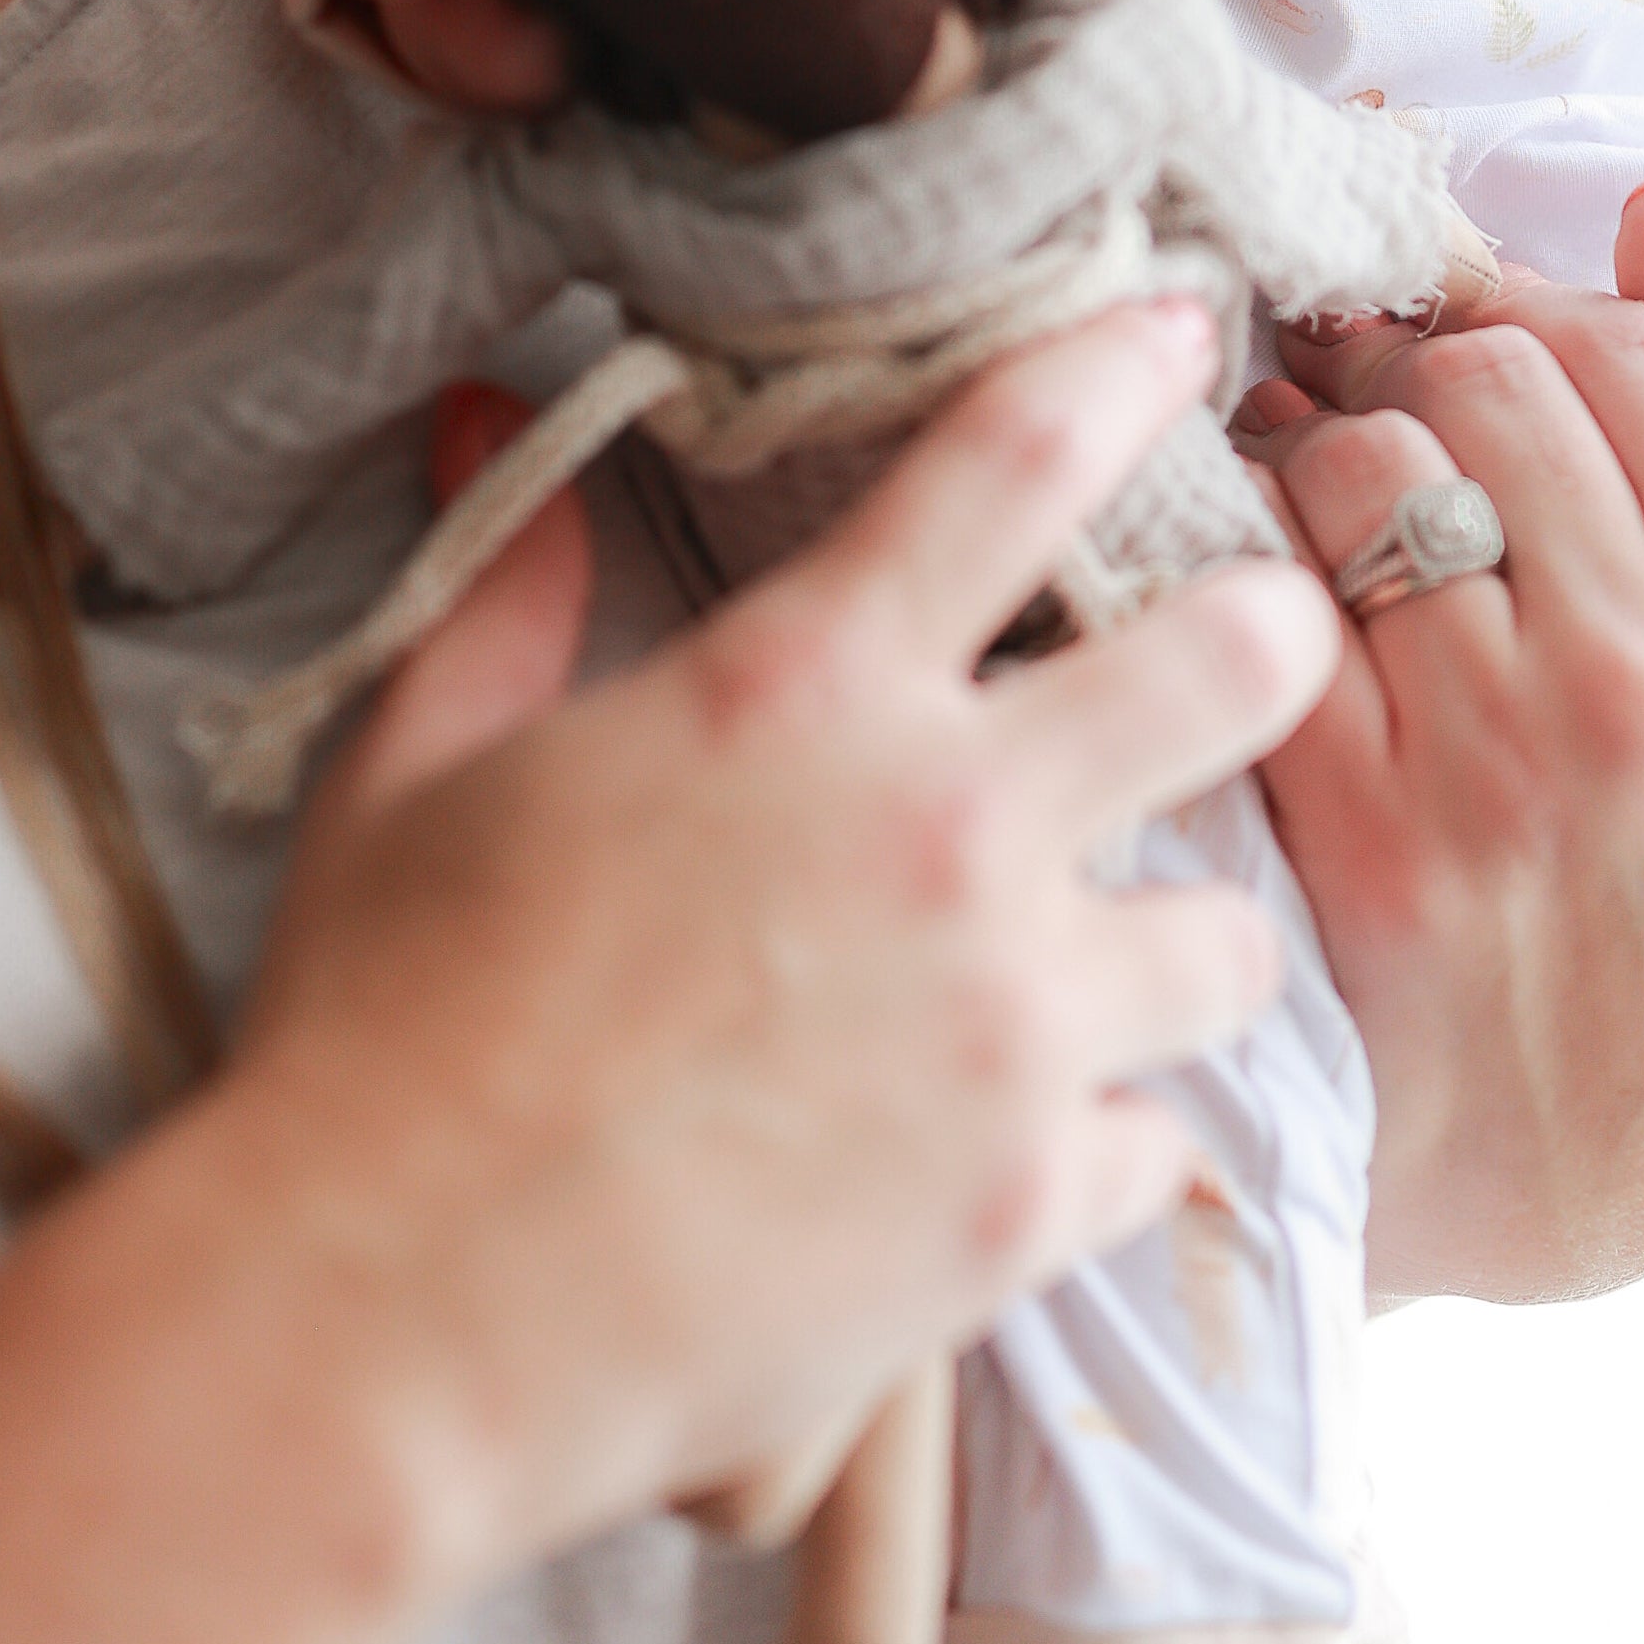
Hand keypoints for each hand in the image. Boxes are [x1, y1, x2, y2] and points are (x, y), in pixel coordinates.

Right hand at [232, 302, 1333, 1574]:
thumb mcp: (410, 771)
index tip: (1182, 330)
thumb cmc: (376, 1030)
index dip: (1121, 368)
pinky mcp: (1023, 1209)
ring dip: (1182, 943)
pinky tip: (1030, 1153)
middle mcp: (947, 828)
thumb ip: (505, 595)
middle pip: (1235, 668)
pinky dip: (1106, 1148)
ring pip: (1236, 941)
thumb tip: (504, 418)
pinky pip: (1162, 1151)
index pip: (1013, 461)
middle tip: (1250, 657)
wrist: (387, 1313)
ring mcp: (1008, 1027)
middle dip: (1268, 643)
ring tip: (1118, 966)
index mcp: (800, 688)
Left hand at [1237, 186, 1643, 1301]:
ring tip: (1313, 481)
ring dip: (1315, 442)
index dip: (1524, 313)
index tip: (1474, 346)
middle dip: (1407, 361)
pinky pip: (1266, 597)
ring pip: (1363, 463)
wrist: (1614, 1152)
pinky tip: (1252, 576)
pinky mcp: (1362, 833)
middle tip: (1370, 395)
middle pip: (1482, 380)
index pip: (1624, 348)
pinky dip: (1240, 552)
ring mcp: (1503, 760)